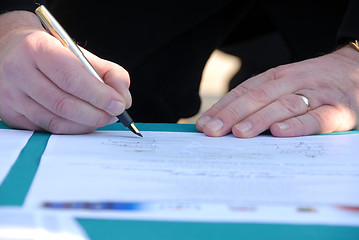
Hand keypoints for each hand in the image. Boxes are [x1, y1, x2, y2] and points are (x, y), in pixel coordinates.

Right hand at [0, 11, 130, 133]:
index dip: (99, 95)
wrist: (10, 50)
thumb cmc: (50, 52)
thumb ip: (108, 72)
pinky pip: (47, 130)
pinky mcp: (11, 114)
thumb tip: (123, 98)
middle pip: (64, 104)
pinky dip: (71, 130)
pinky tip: (83, 123)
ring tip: (102, 118)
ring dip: (86, 125)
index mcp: (37, 49)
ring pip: (56, 122)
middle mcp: (19, 72)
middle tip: (114, 115)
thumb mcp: (79, 52)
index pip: (72, 78)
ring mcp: (11, 96)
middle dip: (96, 114)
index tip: (119, 104)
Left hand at [197, 45, 358, 137]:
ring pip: (284, 106)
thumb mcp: (286, 85)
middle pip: (258, 98)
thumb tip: (229, 122)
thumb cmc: (315, 83)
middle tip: (212, 131)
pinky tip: (280, 132)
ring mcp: (316, 95)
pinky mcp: (339, 110)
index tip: (204, 124)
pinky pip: (318, 118)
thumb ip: (262, 100)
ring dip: (259, 119)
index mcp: (277, 77)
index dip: (222, 108)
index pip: (244, 92)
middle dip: (232, 115)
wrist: (357, 70)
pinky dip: (298, 125)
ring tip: (238, 132)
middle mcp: (293, 83)